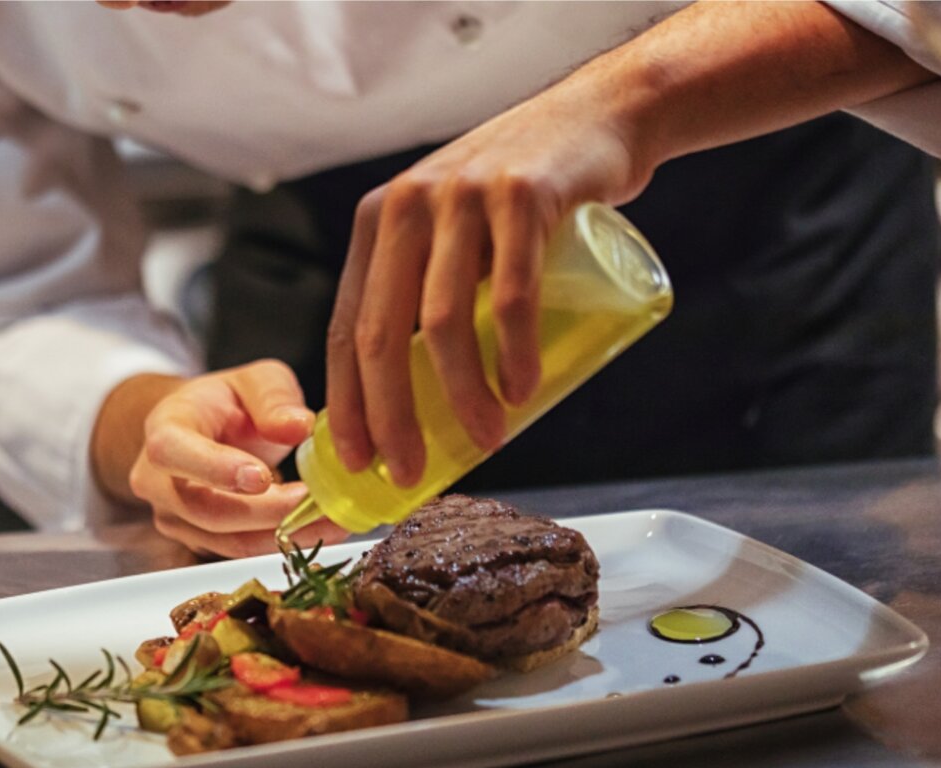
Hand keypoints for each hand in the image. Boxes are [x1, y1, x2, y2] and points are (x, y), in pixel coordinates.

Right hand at [114, 360, 347, 556]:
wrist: (201, 431)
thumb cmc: (226, 402)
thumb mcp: (255, 381)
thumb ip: (274, 398)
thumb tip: (299, 426)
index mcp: (164, 429)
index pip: (173, 452)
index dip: (215, 468)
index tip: (262, 477)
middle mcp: (158, 481)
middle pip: (206, 510)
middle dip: (267, 512)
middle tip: (317, 503)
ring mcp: (176, 517)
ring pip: (228, 540)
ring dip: (285, 535)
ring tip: (334, 520)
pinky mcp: (200, 541)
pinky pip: (242, 549)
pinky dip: (284, 542)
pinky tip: (321, 528)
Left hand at [324, 0, 935, 489]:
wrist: (596, 120)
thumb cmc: (521, 202)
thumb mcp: (453, 236)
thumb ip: (428, 294)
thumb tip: (418, 404)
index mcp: (378, 225)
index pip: (345, 326)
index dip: (348, 402)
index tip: (359, 462)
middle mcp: (406, 207)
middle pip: (382, 332)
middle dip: (391, 416)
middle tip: (409, 473)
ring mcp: (461, 197)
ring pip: (444, 320)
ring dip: (461, 395)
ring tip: (485, 440)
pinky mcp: (520, 194)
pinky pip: (510, 292)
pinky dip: (513, 352)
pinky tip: (520, 391)